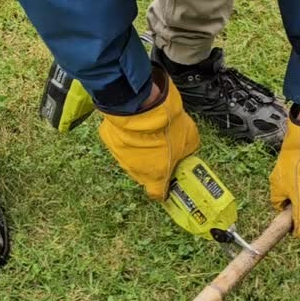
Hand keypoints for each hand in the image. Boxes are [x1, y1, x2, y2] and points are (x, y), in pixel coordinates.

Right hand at [99, 67, 198, 200]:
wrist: (141, 106)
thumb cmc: (166, 126)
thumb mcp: (189, 139)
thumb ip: (187, 150)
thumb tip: (187, 150)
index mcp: (155, 178)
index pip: (157, 194)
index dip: (162, 188)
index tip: (167, 180)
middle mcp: (135, 172)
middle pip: (144, 174)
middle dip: (152, 165)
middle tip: (161, 149)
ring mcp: (120, 157)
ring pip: (131, 158)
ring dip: (139, 150)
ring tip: (148, 134)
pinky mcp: (110, 141)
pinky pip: (121, 142)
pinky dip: (128, 136)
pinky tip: (135, 125)